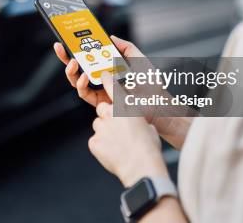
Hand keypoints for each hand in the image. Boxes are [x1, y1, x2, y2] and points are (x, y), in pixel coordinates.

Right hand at [53, 35, 144, 106]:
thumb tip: (110, 37)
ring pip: (77, 80)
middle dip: (66, 57)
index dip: (77, 47)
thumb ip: (126, 47)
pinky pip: (85, 93)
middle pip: (78, 67)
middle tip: (60, 47)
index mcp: (108, 66)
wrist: (157, 103)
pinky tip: (85, 76)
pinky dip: (82, 84)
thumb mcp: (139, 59)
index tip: (69, 37)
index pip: (89, 56)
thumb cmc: (150, 83)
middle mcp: (101, 78)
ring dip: (71, 71)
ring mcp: (99, 90)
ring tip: (73, 62)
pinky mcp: (99, 101)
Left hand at [89, 72, 167, 186]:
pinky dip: (102, 144)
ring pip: (98, 125)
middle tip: (118, 127)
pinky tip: (113, 152)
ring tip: (118, 143)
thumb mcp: (148, 127)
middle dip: (108, 115)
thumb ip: (138, 120)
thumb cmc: (149, 148)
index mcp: (126, 107)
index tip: (103, 75)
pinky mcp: (94, 141)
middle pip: (103, 109)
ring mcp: (100, 127)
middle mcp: (111, 114)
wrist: (140, 167)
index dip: (107, 79)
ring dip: (105, 131)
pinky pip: (96, 140)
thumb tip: (137, 123)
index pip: (112, 87)